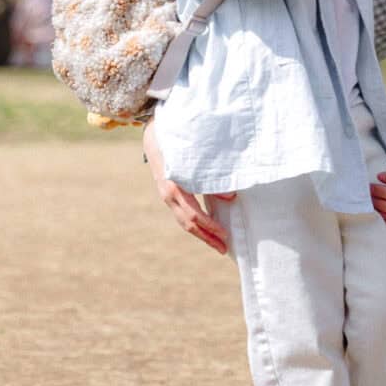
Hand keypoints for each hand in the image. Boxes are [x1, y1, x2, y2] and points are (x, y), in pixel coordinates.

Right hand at [143, 120, 233, 254]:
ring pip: (183, 222)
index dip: (210, 226)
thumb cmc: (179, 144)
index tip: (225, 234)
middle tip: (224, 248)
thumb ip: (213, 176)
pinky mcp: (168, 195)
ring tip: (218, 243)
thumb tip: (231, 197)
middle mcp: (168, 195)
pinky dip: (194, 224)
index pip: (194, 214)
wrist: (154, 136)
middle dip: (207, 237)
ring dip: (201, 233)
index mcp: (175, 187)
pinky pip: (181, 214)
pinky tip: (206, 227)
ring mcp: (166, 196)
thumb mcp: (196, 158)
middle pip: (188, 224)